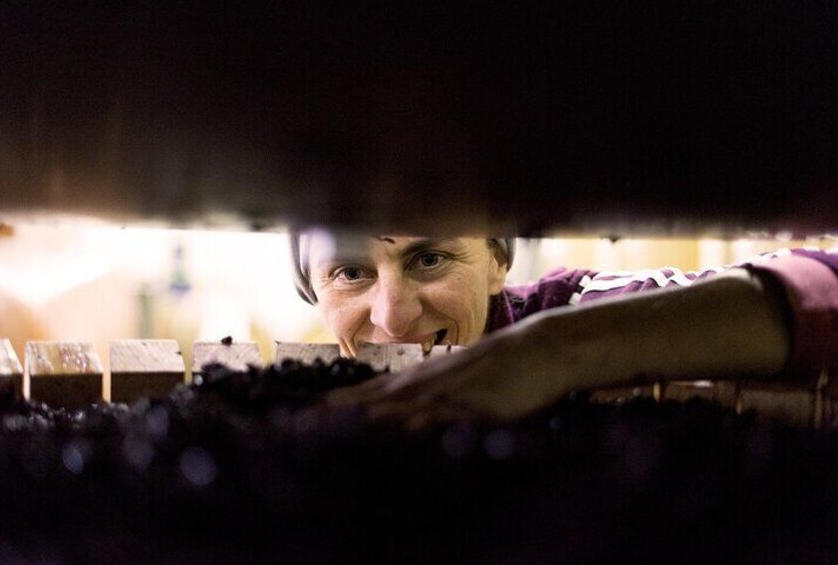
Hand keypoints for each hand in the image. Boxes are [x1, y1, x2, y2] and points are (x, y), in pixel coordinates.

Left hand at [325, 321, 576, 430]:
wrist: (540, 348)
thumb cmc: (501, 366)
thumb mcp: (458, 377)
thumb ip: (432, 393)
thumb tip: (407, 414)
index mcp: (422, 378)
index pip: (371, 392)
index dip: (339, 404)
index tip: (308, 414)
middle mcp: (426, 383)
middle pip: (373, 401)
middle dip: (338, 415)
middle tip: (303, 425)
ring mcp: (446, 393)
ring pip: (395, 409)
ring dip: (363, 421)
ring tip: (330, 432)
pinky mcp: (470, 405)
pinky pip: (436, 418)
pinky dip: (412, 428)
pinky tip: (393, 437)